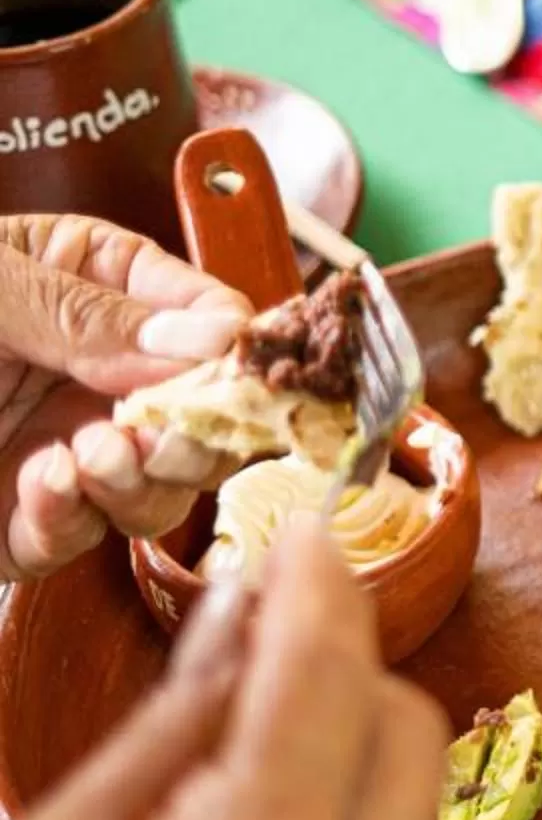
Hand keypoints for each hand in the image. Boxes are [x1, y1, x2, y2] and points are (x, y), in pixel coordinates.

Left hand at [0, 213, 247, 580]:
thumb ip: (91, 316)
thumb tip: (212, 339)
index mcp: (95, 284)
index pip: (205, 315)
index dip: (236, 345)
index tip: (242, 367)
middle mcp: (90, 371)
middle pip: (200, 416)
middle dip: (192, 431)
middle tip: (163, 434)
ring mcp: (58, 446)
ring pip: (156, 489)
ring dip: (137, 482)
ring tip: (88, 458)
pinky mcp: (16, 518)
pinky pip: (76, 536)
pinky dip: (71, 520)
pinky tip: (43, 487)